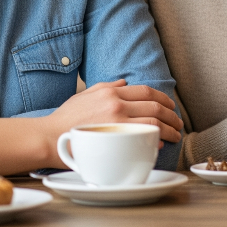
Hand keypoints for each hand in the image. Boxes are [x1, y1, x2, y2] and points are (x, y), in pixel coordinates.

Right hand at [45, 80, 182, 159]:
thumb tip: (125, 82)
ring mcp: (115, 123)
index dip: (164, 98)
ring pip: (153, 123)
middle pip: (155, 107)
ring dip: (169, 129)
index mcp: (111, 93)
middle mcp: (116, 105)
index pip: (146, 92)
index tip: (171, 106)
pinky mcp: (112, 140)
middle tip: (178, 123)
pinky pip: (141, 138)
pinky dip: (155, 141)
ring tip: (175, 135)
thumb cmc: (64, 118)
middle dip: (172, 115)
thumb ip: (107, 87)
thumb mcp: (85, 94)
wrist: (47, 138)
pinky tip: (160, 144)